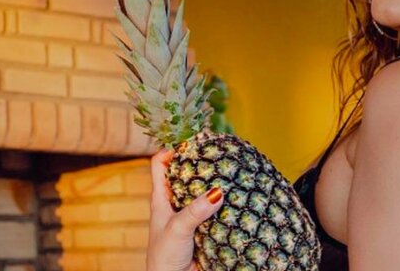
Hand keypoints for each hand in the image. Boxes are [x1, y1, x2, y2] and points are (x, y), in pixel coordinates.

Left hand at [147, 148, 224, 270]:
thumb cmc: (164, 258)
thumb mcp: (178, 229)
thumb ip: (195, 211)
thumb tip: (218, 192)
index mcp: (161, 199)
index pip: (159, 164)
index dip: (171, 149)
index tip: (190, 141)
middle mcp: (176, 204)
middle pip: (186, 174)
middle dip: (200, 162)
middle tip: (219, 151)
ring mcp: (191, 216)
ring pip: (203, 192)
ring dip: (215, 184)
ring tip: (233, 170)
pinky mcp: (205, 228)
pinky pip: (216, 211)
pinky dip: (226, 204)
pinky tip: (239, 197)